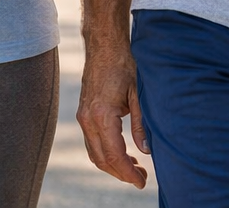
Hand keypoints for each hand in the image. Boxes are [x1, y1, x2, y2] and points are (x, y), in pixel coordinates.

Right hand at [77, 44, 149, 187]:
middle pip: (102, 160)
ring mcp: (82, 117)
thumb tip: (146, 151)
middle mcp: (88, 119)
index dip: (128, 173)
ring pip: (94, 154)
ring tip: (134, 168)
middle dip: (121, 174)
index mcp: (102, 116)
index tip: (142, 181)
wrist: (104, 46)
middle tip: (141, 178)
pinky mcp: (83, 113)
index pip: (114, 156)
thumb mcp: (138, 95)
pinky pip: (91, 142)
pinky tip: (121, 153)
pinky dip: (104, 153)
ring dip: (112, 166)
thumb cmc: (123, 65)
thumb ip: (141, 125)